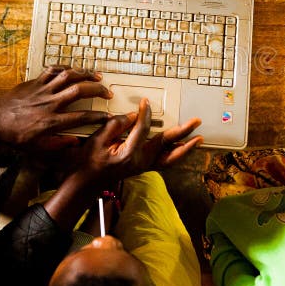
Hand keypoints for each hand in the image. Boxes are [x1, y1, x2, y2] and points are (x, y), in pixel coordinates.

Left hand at [0, 66, 111, 153]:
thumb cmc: (14, 135)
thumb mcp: (36, 148)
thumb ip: (58, 145)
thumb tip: (75, 142)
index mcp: (52, 121)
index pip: (82, 117)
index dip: (98, 116)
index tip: (109, 116)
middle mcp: (51, 103)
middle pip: (80, 91)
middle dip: (97, 90)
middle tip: (107, 92)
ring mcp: (43, 90)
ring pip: (68, 76)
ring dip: (85, 74)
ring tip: (97, 76)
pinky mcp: (35, 82)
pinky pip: (53, 70)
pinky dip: (65, 68)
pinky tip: (73, 70)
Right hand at [80, 98, 202, 184]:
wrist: (86, 182)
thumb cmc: (89, 161)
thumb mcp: (98, 139)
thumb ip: (116, 125)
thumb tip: (132, 116)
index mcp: (129, 154)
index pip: (143, 129)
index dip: (145, 114)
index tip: (145, 103)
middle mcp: (140, 162)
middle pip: (166, 144)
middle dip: (182, 131)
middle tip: (195, 122)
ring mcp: (144, 167)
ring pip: (171, 159)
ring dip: (186, 148)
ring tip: (199, 139)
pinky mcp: (144, 168)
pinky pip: (165, 163)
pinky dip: (176, 156)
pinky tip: (184, 149)